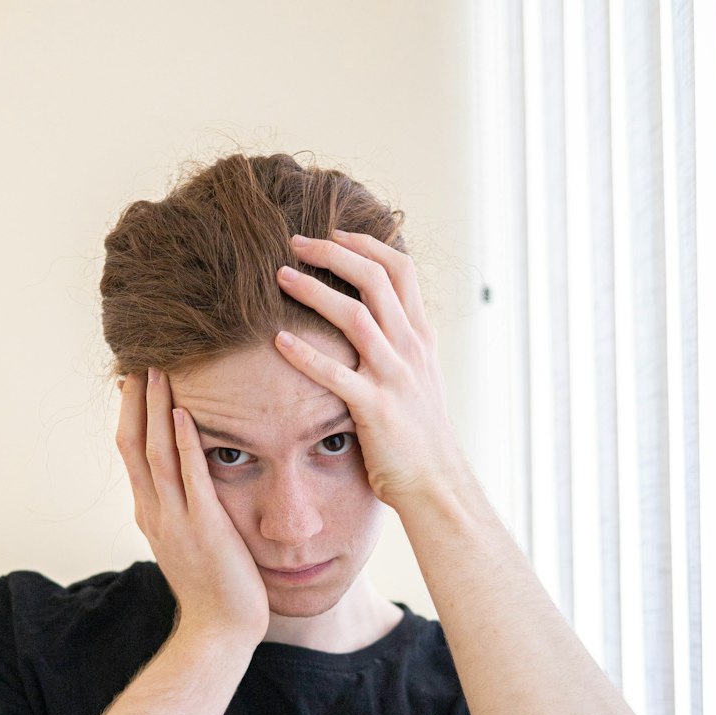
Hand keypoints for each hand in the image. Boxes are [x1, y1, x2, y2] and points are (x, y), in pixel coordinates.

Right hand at [115, 368, 269, 644]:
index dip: (130, 412)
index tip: (134, 377)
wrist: (219, 632)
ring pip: (156, 452)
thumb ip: (184, 508)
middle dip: (136, 400)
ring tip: (159, 369)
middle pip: (134, 443)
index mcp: (150, 512)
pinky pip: (191, 477)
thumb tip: (189, 480)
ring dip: (157, 409)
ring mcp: (176, 520)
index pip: (131, 451)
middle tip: (139, 358)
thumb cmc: (215, 588)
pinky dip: (187, 442)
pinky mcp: (204, 528)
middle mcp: (154, 512)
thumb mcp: (190, 540)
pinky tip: (187, 412)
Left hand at [273, 232, 472, 511]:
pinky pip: (335, 374)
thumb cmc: (421, 434)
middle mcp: (411, 348)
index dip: (366, 243)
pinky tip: (278, 340)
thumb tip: (378, 318)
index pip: (400, 268)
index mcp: (421, 337)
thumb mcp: (421, 378)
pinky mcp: (375, 408)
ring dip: (314, 290)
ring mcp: (395, 376)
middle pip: (375, 279)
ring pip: (356, 316)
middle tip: (295, 242)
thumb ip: (402, 344)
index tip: (334, 232)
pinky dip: (305, 354)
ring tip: (280, 275)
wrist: (437, 482)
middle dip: (333, 253)